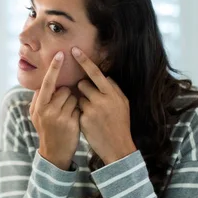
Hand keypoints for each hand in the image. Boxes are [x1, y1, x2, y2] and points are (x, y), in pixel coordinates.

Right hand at [30, 52, 80, 170]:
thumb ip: (40, 98)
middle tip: (61, 107)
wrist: (53, 153)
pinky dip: (78, 110)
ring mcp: (59, 117)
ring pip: (73, 97)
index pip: (47, 82)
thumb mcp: (37, 115)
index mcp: (38, 106)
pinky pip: (79, 107)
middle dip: (66, 94)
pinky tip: (73, 121)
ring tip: (67, 115)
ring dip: (73, 102)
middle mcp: (47, 110)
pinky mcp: (71, 123)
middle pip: (63, 89)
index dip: (54, 68)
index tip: (60, 54)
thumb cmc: (47, 129)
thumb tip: (46, 81)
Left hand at [72, 47, 136, 163]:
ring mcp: (92, 110)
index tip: (74, 50)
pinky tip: (90, 122)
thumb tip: (104, 76)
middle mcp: (102, 100)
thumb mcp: (123, 103)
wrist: (118, 147)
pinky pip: (77, 109)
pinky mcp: (84, 120)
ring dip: (81, 102)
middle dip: (83, 89)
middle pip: (82, 84)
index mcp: (112, 93)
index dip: (84, 61)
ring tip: (93, 113)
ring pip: (78, 97)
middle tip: (92, 99)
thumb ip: (113, 89)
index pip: (95, 73)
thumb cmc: (120, 123)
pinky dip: (80, 113)